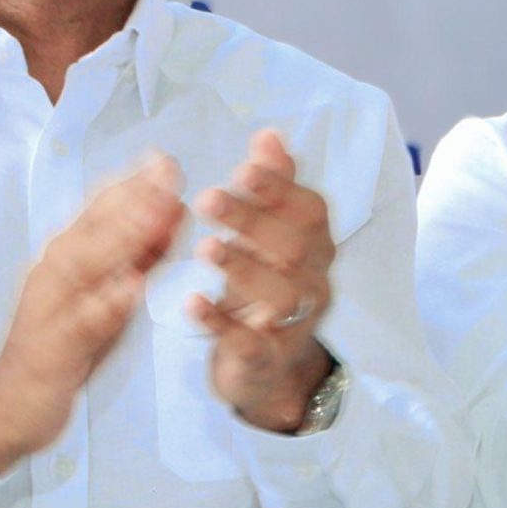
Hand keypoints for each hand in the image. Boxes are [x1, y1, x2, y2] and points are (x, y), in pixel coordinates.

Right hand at [0, 156, 183, 474]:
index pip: (100, 209)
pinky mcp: (53, 346)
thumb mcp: (109, 290)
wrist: (15, 401)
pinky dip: (104, 303)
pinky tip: (131, 288)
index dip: (133, 181)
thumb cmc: (68, 339)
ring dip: (118, 237)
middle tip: (167, 171)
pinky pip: (80, 322)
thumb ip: (140, 254)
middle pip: (91, 225)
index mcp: (68, 254)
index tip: (166, 158)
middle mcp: (54, 270)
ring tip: (153, 215)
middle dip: (130, 196)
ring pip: (81, 264)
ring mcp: (50, 306)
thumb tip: (174, 209)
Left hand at [189, 129, 339, 431]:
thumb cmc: (265, 289)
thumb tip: (270, 135)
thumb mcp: (272, 237)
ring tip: (204, 247)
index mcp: (315, 247)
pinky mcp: (266, 360)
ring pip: (281, 294)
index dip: (279, 189)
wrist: (269, 371)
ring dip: (242, 267)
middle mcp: (313, 283)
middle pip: (294, 247)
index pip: (310, 211)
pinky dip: (220, 323)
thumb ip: (274, 188)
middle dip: (252, 220)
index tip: (242, 169)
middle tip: (207, 198)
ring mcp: (293, 325)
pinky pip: (250, 343)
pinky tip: (192, 303)